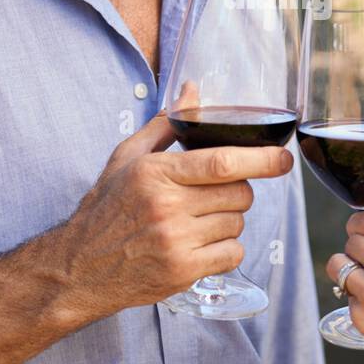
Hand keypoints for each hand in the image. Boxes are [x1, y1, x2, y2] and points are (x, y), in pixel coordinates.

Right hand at [59, 110, 294, 315]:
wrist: (79, 267)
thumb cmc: (106, 208)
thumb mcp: (127, 158)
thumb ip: (166, 124)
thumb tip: (193, 91)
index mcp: (156, 173)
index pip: (221, 163)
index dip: (260, 159)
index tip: (283, 158)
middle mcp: (167, 207)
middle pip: (238, 194)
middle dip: (238, 190)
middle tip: (215, 194)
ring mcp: (176, 242)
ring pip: (237, 224)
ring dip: (228, 220)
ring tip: (198, 221)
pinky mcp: (183, 273)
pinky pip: (232, 254)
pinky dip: (225, 250)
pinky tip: (200, 245)